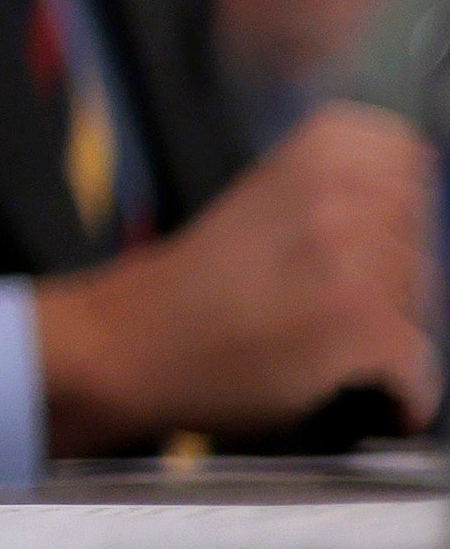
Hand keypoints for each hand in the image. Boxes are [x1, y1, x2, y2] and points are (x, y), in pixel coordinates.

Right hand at [34, 104, 438, 454]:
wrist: (129, 343)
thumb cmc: (194, 282)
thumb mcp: (263, 202)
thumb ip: (335, 191)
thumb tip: (417, 210)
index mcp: (312, 156)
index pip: (409, 157)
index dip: (398, 200)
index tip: (371, 230)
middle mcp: (339, 199)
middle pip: (424, 241)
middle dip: (400, 274)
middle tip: (345, 300)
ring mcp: (353, 264)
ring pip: (428, 304)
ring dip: (398, 331)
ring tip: (350, 344)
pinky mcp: (359, 329)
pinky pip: (422, 366)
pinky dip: (407, 390)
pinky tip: (380, 392)